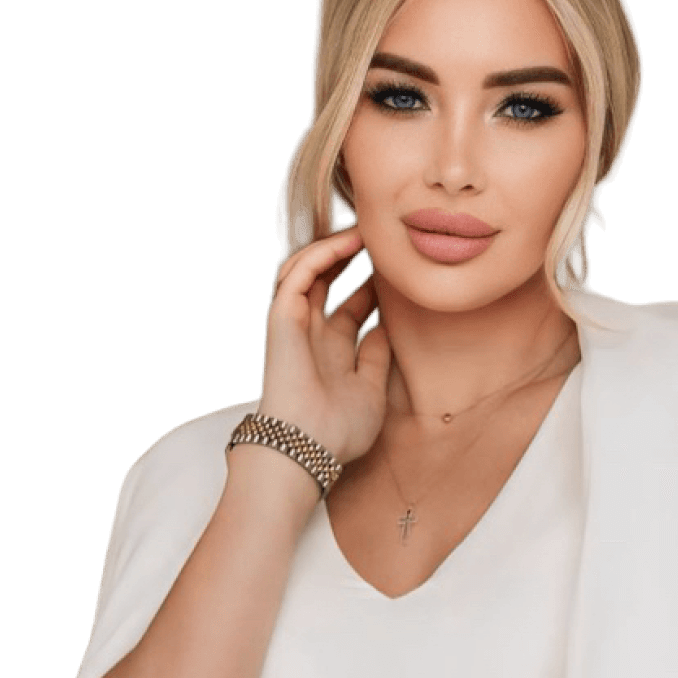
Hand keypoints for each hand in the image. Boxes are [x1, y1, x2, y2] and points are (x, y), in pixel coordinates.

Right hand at [260, 228, 392, 465]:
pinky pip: (297, 274)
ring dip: (331, 250)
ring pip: (307, 273)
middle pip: (326, 286)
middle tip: (376, 241)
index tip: (395, 274)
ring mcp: (295, 326)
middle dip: (348, 261)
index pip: (350, 311)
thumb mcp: (372, 391)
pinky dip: (320, 254)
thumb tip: (386, 327)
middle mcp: (312, 337)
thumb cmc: (339, 430)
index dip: (370, 289)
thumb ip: (378, 358)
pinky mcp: (282, 318)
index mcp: (332, 356)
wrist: (308, 445)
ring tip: (361, 232)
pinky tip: (347, 243)